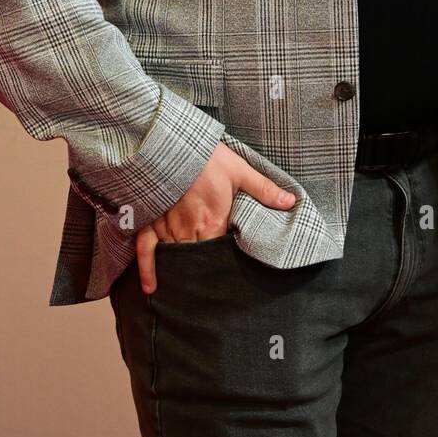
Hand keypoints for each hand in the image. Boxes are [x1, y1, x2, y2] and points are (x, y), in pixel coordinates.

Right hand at [135, 141, 296, 293]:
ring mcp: (167, 227)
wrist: (174, 142)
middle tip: (211, 291)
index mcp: (212, 222)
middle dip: (204, 272)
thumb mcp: (240, 171)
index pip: (220, 254)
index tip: (232, 275)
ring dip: (180, 272)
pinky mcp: (151, 220)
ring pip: (174, 258)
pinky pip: (146, 249)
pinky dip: (147, 268)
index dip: (225, 264)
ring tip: (188, 293)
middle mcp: (189, 230)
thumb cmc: (207, 157)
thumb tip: (291, 201)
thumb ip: (264, 190)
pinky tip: (150, 287)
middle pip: (197, 260)